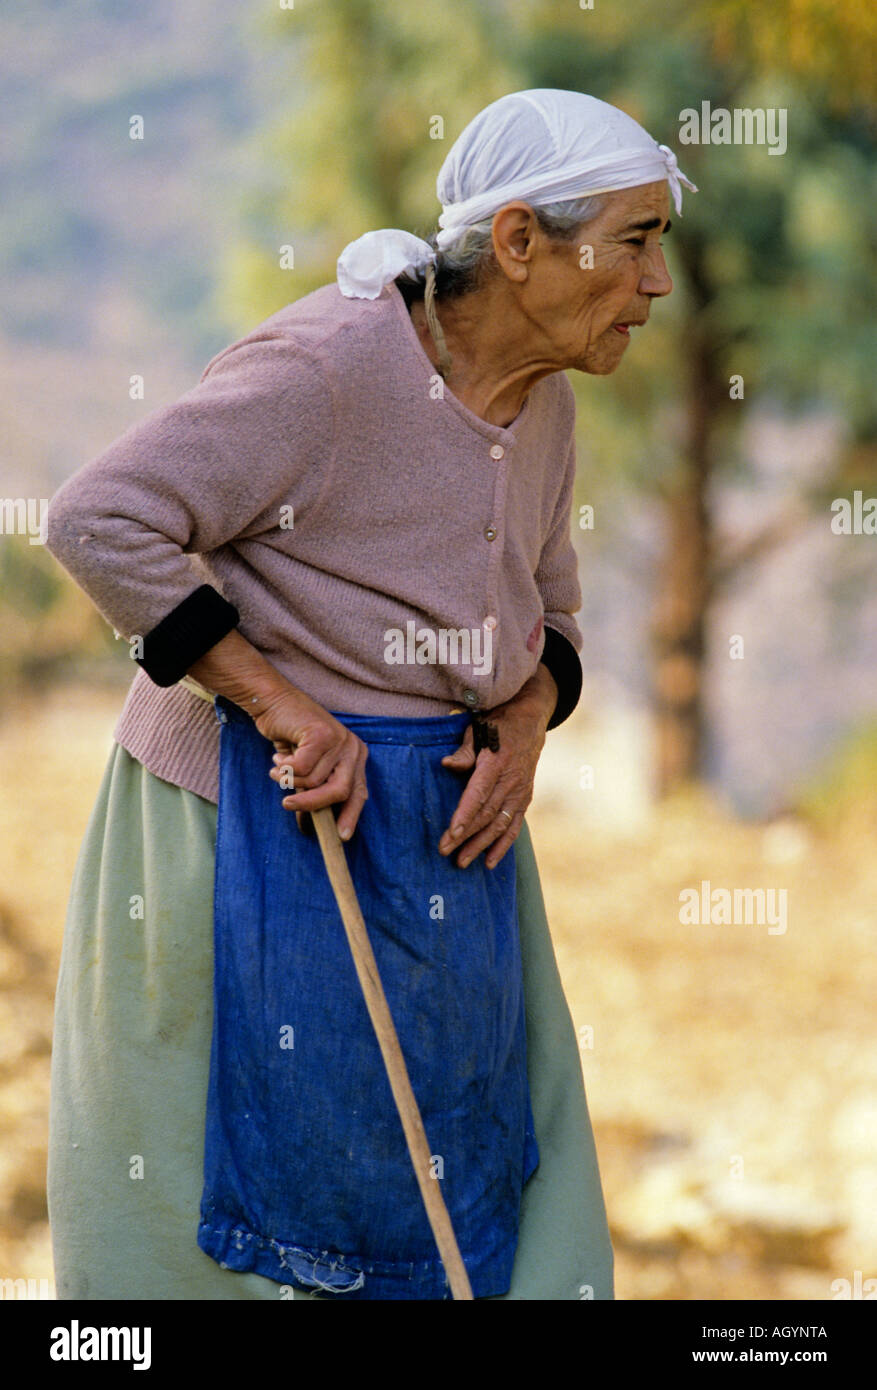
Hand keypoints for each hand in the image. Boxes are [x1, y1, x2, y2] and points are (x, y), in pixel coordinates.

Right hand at [258, 689, 368, 840]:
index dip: (350, 815)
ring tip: (279, 766)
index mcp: (355, 758)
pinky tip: (278, 757)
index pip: (359, 793)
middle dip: (311, 804)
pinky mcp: (322, 734)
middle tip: (287, 804)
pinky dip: (283, 768)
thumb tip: (310, 825)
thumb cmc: (291, 737)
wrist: (274, 702)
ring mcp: (340, 740)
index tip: (342, 836)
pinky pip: (300, 769)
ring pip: (314, 781)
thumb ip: (315, 790)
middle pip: (340, 792)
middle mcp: (353, 749)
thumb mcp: (308, 767)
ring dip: (288, 779)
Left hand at [438, 666, 556, 868]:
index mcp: (497, 761)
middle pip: (486, 814)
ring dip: (481, 845)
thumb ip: (464, 751)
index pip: (478, 793)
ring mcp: (520, 791)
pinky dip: (503, 845)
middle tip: (445, 852)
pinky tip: (490, 862)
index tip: (451, 833)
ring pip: (500, 824)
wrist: (530, 720)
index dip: (465, 815)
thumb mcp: (478, 728)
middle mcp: (511, 780)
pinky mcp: (525, 798)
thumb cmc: (497, 723)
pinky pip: (514, 826)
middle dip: (466, 836)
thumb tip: (446, 765)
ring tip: (462, 862)